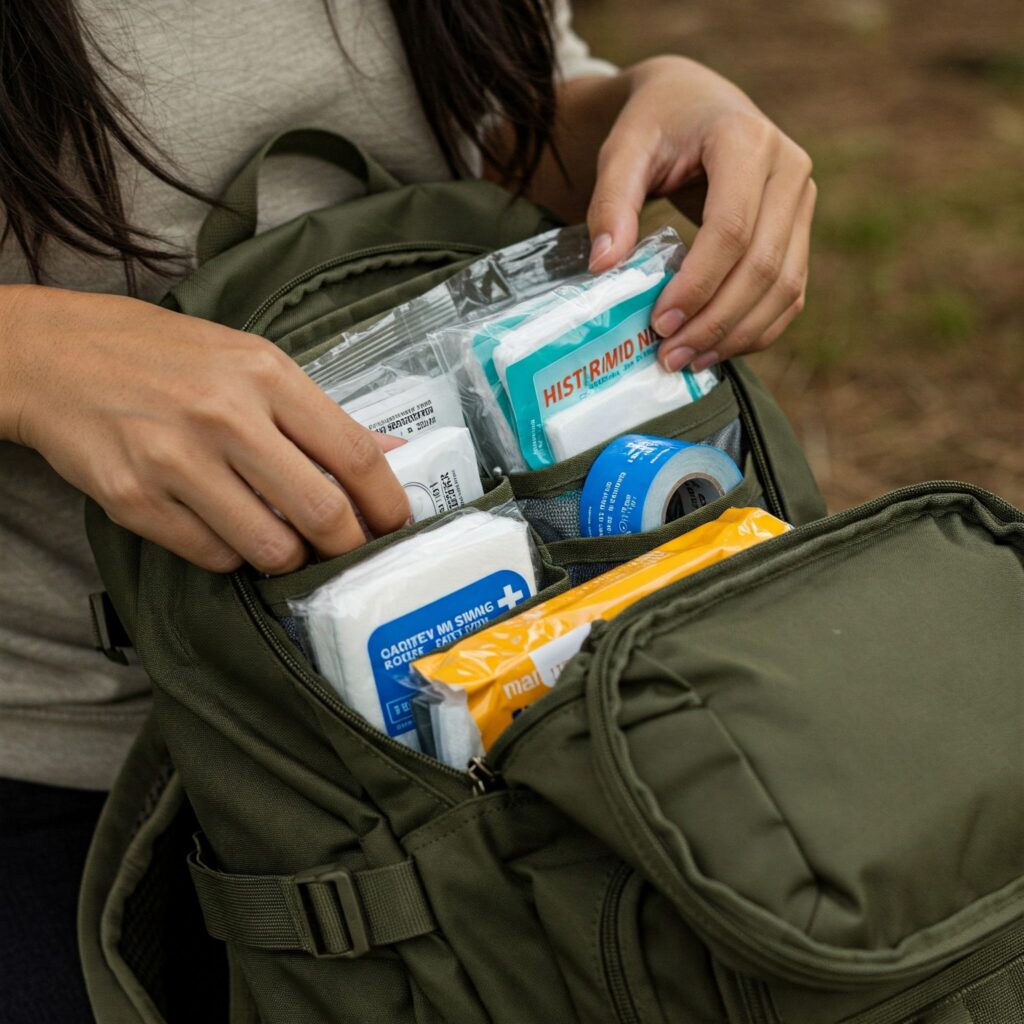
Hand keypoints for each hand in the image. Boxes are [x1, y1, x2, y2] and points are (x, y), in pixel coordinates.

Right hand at [0, 286, 409, 573]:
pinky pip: (212, 556)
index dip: (387, 502)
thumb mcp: (249, 360)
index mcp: (265, 374)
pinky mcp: (134, 499)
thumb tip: (389, 452)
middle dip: (347, 547)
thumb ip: (317, 412)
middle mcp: (224, 415)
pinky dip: (232, 555)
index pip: (353, 454)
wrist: (53, 355)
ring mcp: (175, 460)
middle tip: (348, 552)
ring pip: (269, 547)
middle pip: (321, 512)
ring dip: (288, 558)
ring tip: (283, 542)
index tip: (396, 525)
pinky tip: (225, 529)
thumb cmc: (163, 355)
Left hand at [585, 56, 815, 370]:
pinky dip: (757, 329)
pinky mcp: (801, 231)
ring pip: (785, 286)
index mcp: (746, 141)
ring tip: (689, 361)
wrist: (696, 101)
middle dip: (716, 320)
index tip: (660, 323)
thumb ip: (610, 203)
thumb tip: (603, 268)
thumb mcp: (624, 150)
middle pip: (764, 265)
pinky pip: (790, 292)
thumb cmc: (657, 122)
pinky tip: (716, 350)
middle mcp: (790, 170)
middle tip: (669, 356)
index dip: (698, 284)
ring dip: (738, 334)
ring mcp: (803, 202)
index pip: (731, 228)